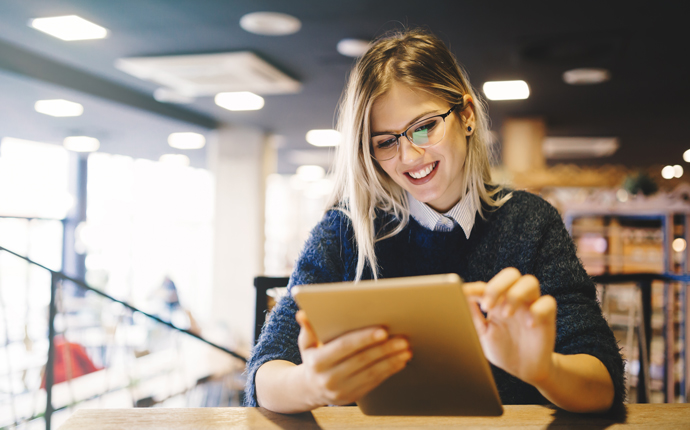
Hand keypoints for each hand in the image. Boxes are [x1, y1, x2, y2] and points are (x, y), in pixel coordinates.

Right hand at [295, 310, 411, 406]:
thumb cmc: (313, 358)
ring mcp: (342, 390)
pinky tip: (401, 360)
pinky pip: (375, 382)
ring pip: (372, 373)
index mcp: (317, 362)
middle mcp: (329, 378)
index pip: (344, 347)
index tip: (382, 330)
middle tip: (402, 338)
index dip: (364, 338)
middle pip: (362, 360)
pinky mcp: (354, 397)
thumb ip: (308, 328)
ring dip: (391, 360)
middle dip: (384, 348)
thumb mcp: (306, 343)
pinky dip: (390, 370)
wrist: (311, 389)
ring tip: (406, 348)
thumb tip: (302, 314)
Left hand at [463, 268, 556, 385]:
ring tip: (506, 314)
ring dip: (516, 295)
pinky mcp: (547, 317)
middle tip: (487, 306)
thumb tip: (459, 298)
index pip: (486, 286)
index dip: (475, 288)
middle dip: (497, 286)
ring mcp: (531, 306)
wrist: (524, 370)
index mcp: (497, 301)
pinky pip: (548, 302)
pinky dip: (538, 311)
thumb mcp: (482, 334)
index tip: (464, 294)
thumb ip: (472, 316)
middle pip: (510, 274)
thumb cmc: (502, 349)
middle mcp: (514, 299)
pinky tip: (529, 325)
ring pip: (530, 282)